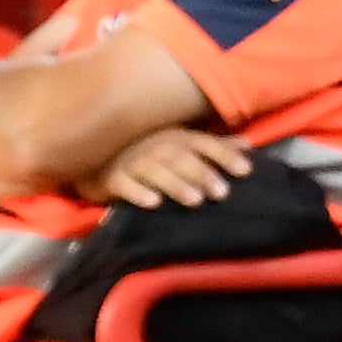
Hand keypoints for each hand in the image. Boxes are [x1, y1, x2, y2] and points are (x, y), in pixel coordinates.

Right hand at [91, 127, 252, 210]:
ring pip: (156, 172)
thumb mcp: (179, 143)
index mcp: (176, 138)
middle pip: (182, 159)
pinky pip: (124, 185)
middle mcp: (156, 146)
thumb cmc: (146, 150)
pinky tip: (153, 203)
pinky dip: (138, 193)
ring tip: (195, 201)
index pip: (204, 144)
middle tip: (222, 193)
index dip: (224, 155)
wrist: (94, 152)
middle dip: (202, 174)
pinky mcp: (111, 177)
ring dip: (176, 185)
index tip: (246, 170)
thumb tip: (248, 144)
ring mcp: (132, 161)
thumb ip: (213, 146)